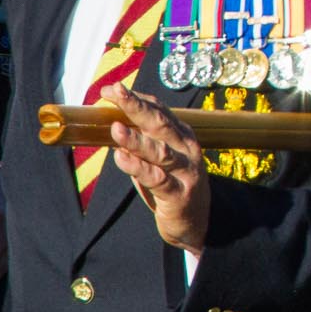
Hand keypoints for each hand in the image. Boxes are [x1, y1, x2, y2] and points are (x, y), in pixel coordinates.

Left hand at [105, 83, 209, 254]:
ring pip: (160, 151)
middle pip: (160, 123)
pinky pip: (157, 179)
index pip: (160, 111)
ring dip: (136, 139)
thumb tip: (114, 127)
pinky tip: (121, 159)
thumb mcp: (159, 161)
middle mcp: (187, 149)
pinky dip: (138, 168)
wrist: (197, 223)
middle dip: (136, 107)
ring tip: (115, 128)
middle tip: (115, 92)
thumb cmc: (173, 187)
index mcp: (183, 136)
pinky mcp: (179, 194)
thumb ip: (141, 145)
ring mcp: (185, 171)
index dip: (137, 98)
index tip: (113, 88)